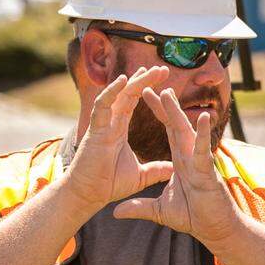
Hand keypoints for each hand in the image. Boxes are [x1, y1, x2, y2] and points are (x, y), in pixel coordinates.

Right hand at [63, 67, 171, 212]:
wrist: (90, 196)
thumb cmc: (109, 184)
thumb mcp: (141, 175)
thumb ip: (156, 169)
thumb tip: (174, 169)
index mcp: (118, 129)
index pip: (133, 103)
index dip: (146, 89)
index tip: (162, 79)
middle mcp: (109, 123)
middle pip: (127, 94)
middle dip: (144, 80)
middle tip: (162, 68)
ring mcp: (101, 125)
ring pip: (117, 95)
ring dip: (133, 81)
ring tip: (148, 69)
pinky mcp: (95, 131)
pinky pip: (103, 106)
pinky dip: (112, 92)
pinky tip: (124, 80)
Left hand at [112, 87, 242, 245]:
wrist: (215, 230)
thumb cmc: (195, 217)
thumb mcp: (160, 211)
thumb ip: (139, 207)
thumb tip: (116, 212)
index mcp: (181, 162)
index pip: (167, 132)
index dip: (157, 113)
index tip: (144, 95)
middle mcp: (191, 158)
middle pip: (176, 126)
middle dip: (165, 106)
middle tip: (154, 85)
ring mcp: (200, 163)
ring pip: (188, 133)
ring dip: (178, 113)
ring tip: (169, 94)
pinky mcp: (208, 172)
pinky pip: (204, 151)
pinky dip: (203, 135)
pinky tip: (202, 118)